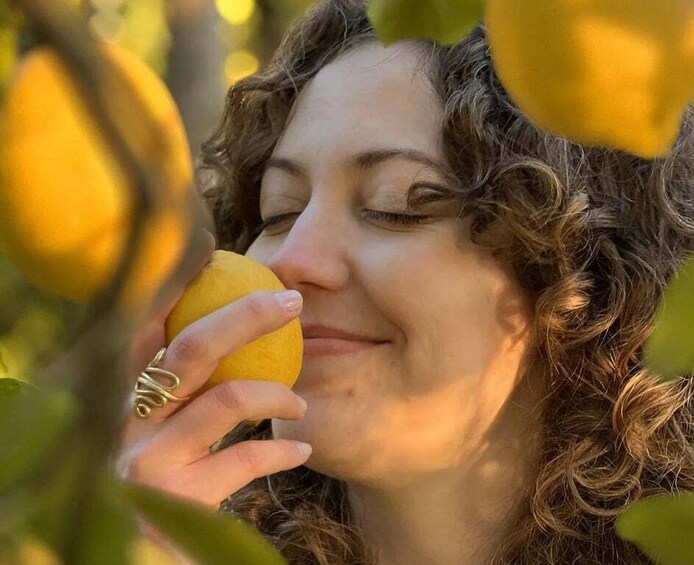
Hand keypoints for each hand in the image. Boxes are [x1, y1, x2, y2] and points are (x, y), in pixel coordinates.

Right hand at [115, 250, 309, 555]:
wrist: (134, 562)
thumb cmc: (155, 490)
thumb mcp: (155, 438)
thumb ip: (175, 396)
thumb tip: (223, 336)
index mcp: (121, 398)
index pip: (148, 326)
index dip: (182, 286)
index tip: (222, 259)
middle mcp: (124, 422)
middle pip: (193, 347)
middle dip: (249, 315)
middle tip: (291, 301)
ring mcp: (146, 460)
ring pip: (225, 398)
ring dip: (277, 392)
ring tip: (300, 401)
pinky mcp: (175, 499)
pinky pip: (245, 457)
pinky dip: (281, 449)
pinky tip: (298, 448)